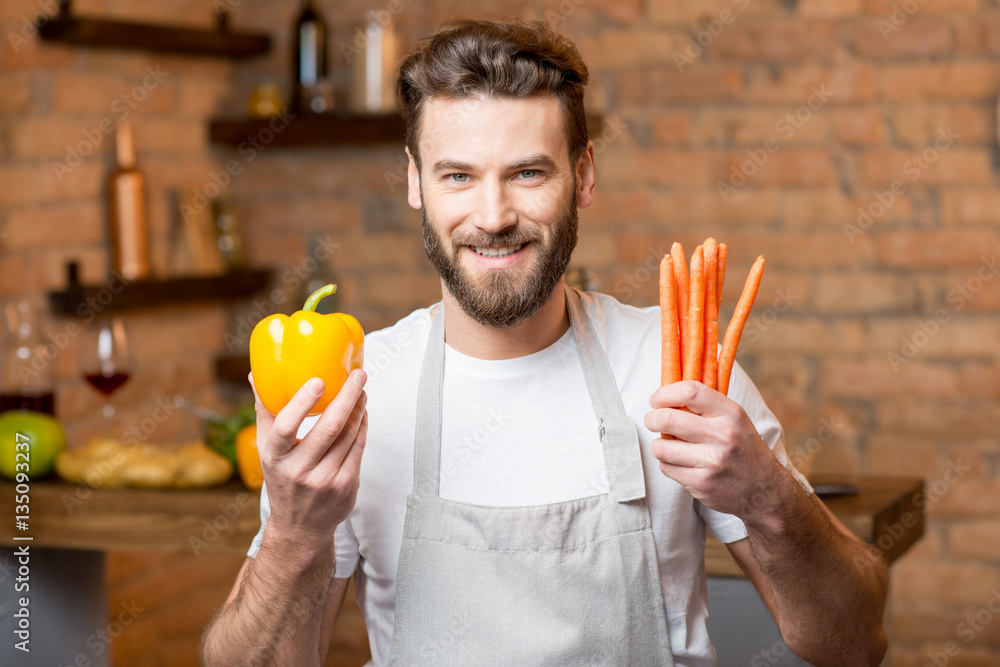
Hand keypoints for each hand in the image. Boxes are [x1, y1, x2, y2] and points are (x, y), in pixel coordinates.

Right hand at [249, 370, 367, 555]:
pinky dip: (362, 426)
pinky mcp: (345, 486)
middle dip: (347, 397)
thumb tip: (255, 375)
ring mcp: (324, 480)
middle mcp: (298, 470)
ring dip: (359, 408)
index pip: (286, 426)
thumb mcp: (266, 449)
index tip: (318, 380)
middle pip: (329, 428)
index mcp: (274, 457)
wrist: (299, 526)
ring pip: (348, 436)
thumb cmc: (282, 477)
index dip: (303, 402)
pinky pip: (358, 448)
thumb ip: (265, 411)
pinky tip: (362, 412)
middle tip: (358, 375)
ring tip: (361, 389)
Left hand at [644, 381, 786, 522]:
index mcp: (730, 413)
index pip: (689, 391)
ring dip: (659, 446)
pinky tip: (680, 463)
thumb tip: (667, 393)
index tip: (656, 400)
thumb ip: (705, 405)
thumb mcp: (734, 419)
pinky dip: (667, 464)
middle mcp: (722, 435)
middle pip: (667, 419)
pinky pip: (666, 468)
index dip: (665, 393)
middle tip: (652, 421)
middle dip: (651, 419)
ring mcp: (712, 461)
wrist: (766, 490)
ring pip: (661, 447)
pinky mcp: (702, 483)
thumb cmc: (742, 448)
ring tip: (669, 446)